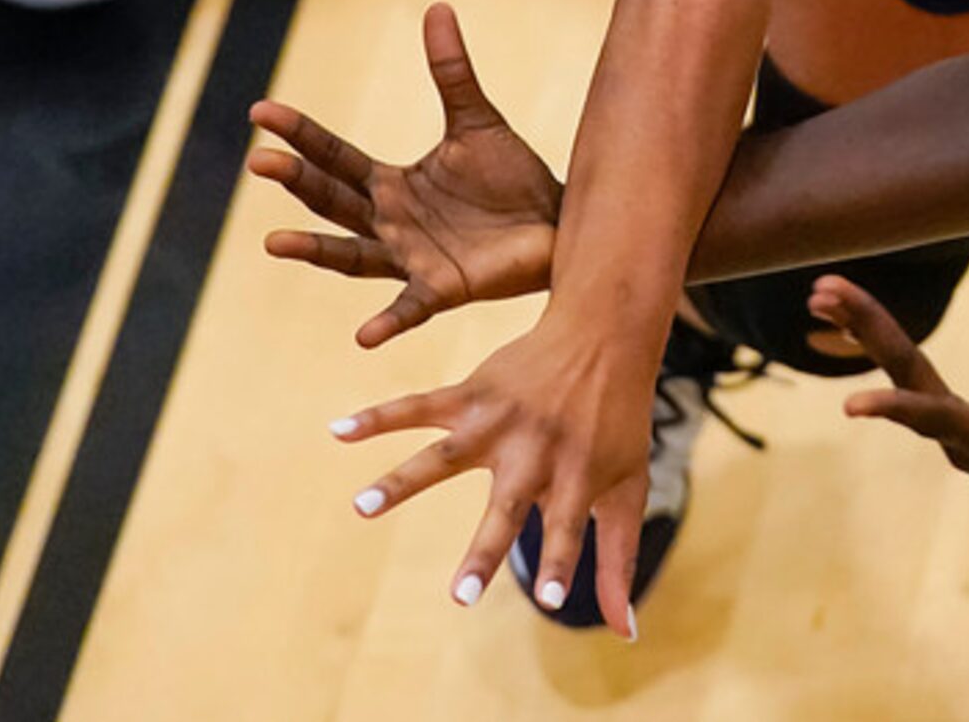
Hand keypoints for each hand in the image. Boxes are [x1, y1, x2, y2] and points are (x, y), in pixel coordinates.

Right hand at [250, 3, 564, 348]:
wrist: (556, 223)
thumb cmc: (512, 179)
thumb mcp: (476, 120)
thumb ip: (452, 70)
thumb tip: (437, 6)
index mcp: (391, 183)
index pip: (335, 155)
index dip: (300, 134)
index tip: (260, 111)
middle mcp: (389, 222)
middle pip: (332, 199)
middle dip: (296, 180)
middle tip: (259, 159)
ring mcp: (410, 257)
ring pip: (351, 255)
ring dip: (314, 250)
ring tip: (273, 241)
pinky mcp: (442, 288)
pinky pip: (408, 308)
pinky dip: (386, 322)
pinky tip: (363, 335)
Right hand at [333, 314, 652, 635]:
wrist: (604, 333)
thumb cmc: (619, 422)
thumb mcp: (630, 487)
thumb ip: (617, 559)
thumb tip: (624, 634)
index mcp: (579, 476)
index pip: (571, 529)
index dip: (561, 564)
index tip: (553, 603)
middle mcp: (537, 452)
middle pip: (507, 507)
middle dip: (486, 551)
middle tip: (460, 597)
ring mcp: (500, 422)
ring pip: (444, 458)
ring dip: (400, 482)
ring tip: (360, 507)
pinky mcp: (474, 395)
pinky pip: (419, 406)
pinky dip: (379, 417)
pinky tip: (339, 430)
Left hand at [807, 275, 968, 541]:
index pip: (940, 422)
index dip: (898, 411)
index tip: (849, 406)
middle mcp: (965, 441)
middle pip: (906, 381)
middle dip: (868, 334)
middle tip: (822, 290)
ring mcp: (958, 434)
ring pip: (902, 377)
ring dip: (866, 332)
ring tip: (822, 292)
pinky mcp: (960, 426)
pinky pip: (911, 380)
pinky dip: (886, 345)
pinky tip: (854, 323)